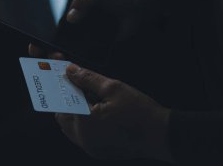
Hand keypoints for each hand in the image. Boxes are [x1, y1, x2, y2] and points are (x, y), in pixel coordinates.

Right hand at [28, 0, 148, 57]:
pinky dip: (74, 61)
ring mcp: (79, 34)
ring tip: (59, 59)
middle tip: (41, 52)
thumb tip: (71, 17)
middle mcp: (70, 20)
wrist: (138, 7)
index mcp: (66, 3)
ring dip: (57, 54)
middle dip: (43, 44)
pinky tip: (71, 64)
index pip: (46, 15)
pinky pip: (79, 55)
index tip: (34, 36)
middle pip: (50, 34)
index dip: (37, 26)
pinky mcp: (90, 45)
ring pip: (62, 47)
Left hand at [55, 64, 172, 161]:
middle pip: (63, 115)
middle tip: (79, 85)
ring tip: (91, 98)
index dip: (63, 86)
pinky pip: (82, 135)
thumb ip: (88, 79)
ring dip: (76, 112)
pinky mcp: (99, 151)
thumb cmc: (139, 112)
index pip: (62, 101)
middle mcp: (83, 138)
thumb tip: (71, 70)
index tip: (67, 76)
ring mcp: (90, 147)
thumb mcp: (113, 88)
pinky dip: (84, 123)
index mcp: (84, 122)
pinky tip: (99, 111)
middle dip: (68, 99)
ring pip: (71, 127)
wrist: (161, 135)